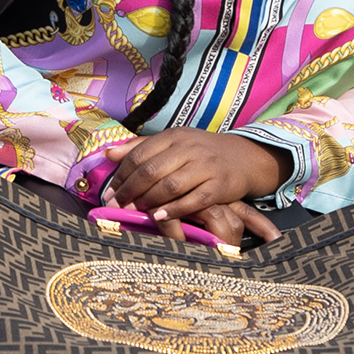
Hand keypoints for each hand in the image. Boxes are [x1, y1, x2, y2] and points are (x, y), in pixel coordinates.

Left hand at [104, 131, 288, 245]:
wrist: (244, 157)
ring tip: (137, 211)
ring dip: (149, 201)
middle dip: (130, 191)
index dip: (121, 175)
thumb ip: (141, 148)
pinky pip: (194, 200)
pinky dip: (174, 210)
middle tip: (117, 205)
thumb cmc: (202, 153)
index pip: (139, 155)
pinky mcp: (220, 185)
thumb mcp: (173, 144)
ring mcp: (206, 166)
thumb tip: (108, 153)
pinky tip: (159, 217)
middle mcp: (190, 148)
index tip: (110, 192)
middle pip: (151, 171)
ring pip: (170, 185)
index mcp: (174, 137)